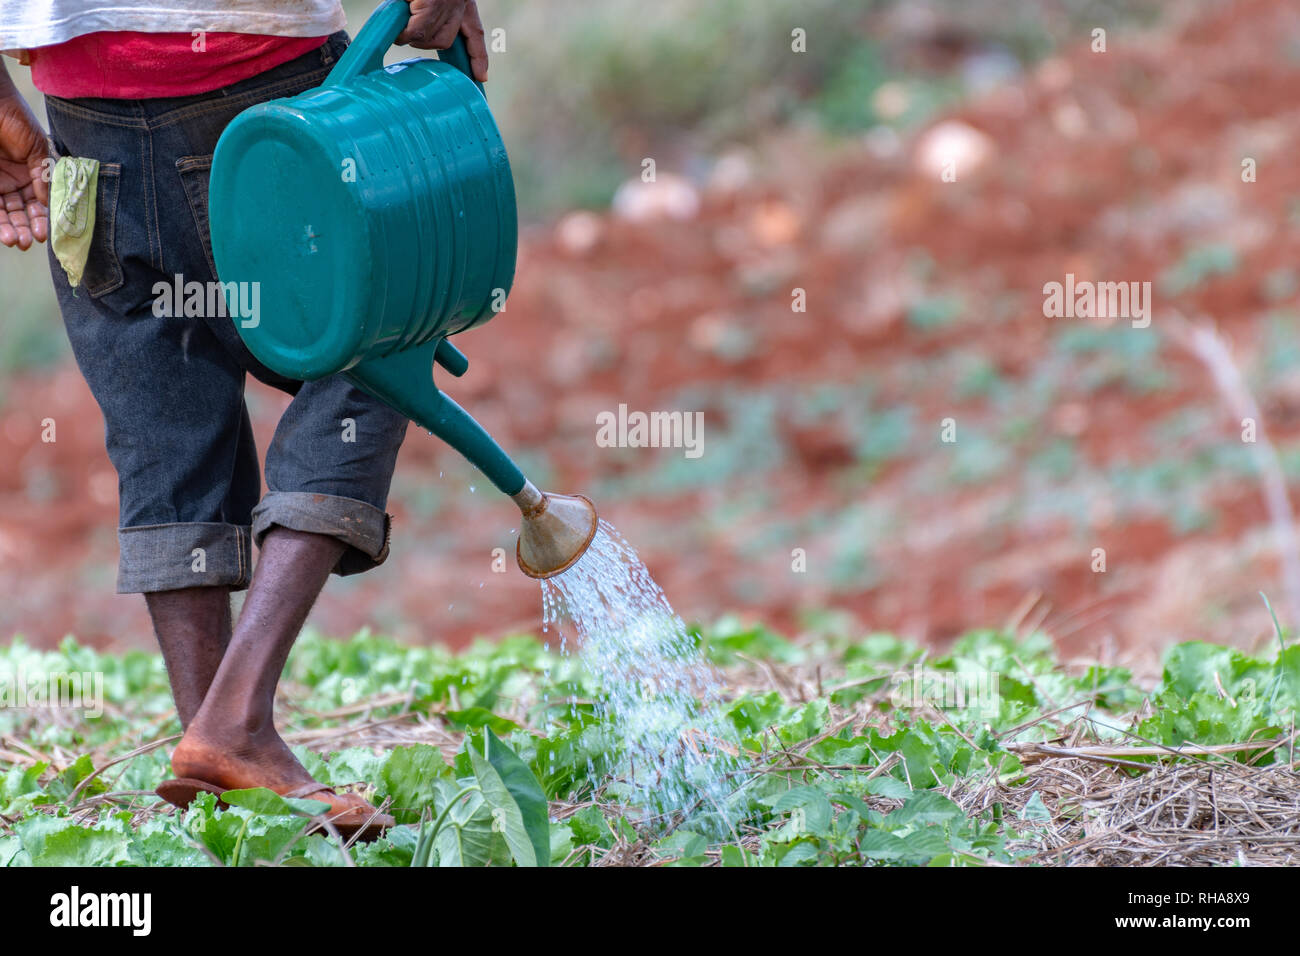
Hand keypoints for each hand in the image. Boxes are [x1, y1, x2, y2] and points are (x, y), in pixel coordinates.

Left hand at [0, 91, 49, 249]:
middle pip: (22, 212)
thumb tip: (48, 201)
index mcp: (33, 174)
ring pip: (6, 212)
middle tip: (29, 241)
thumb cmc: (15, 117)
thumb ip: (42, 174)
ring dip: (12, 229)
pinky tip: (4, 233)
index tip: (47, 234)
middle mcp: (16, 181)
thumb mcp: (37, 146)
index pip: (40, 202)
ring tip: (17, 241)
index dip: (44, 219)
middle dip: (27, 228)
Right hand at [397, 0, 488, 82]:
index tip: (481, 78)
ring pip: (429, 39)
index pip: (476, 33)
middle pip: (446, 41)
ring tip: (402, 22)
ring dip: (412, 36)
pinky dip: (404, 32)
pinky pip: (416, 31)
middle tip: (409, 32)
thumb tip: (416, 32)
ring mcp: (444, 4)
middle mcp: (458, 3)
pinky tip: (398, 24)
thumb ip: (432, 9)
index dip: (478, 57)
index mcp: (464, 0)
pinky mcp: (430, 4)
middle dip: (428, 42)